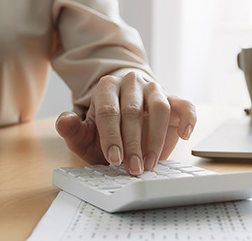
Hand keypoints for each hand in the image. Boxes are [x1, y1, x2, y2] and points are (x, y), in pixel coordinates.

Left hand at [56, 72, 196, 174]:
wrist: (126, 120)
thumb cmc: (107, 129)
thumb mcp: (86, 134)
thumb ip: (73, 130)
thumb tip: (63, 121)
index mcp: (107, 87)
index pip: (109, 111)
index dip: (111, 137)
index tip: (114, 159)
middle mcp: (131, 83)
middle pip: (133, 111)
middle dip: (133, 144)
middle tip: (133, 168)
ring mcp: (154, 89)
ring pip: (159, 107)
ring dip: (155, 138)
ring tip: (150, 163)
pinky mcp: (174, 99)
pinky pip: (185, 105)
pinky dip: (187, 119)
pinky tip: (184, 135)